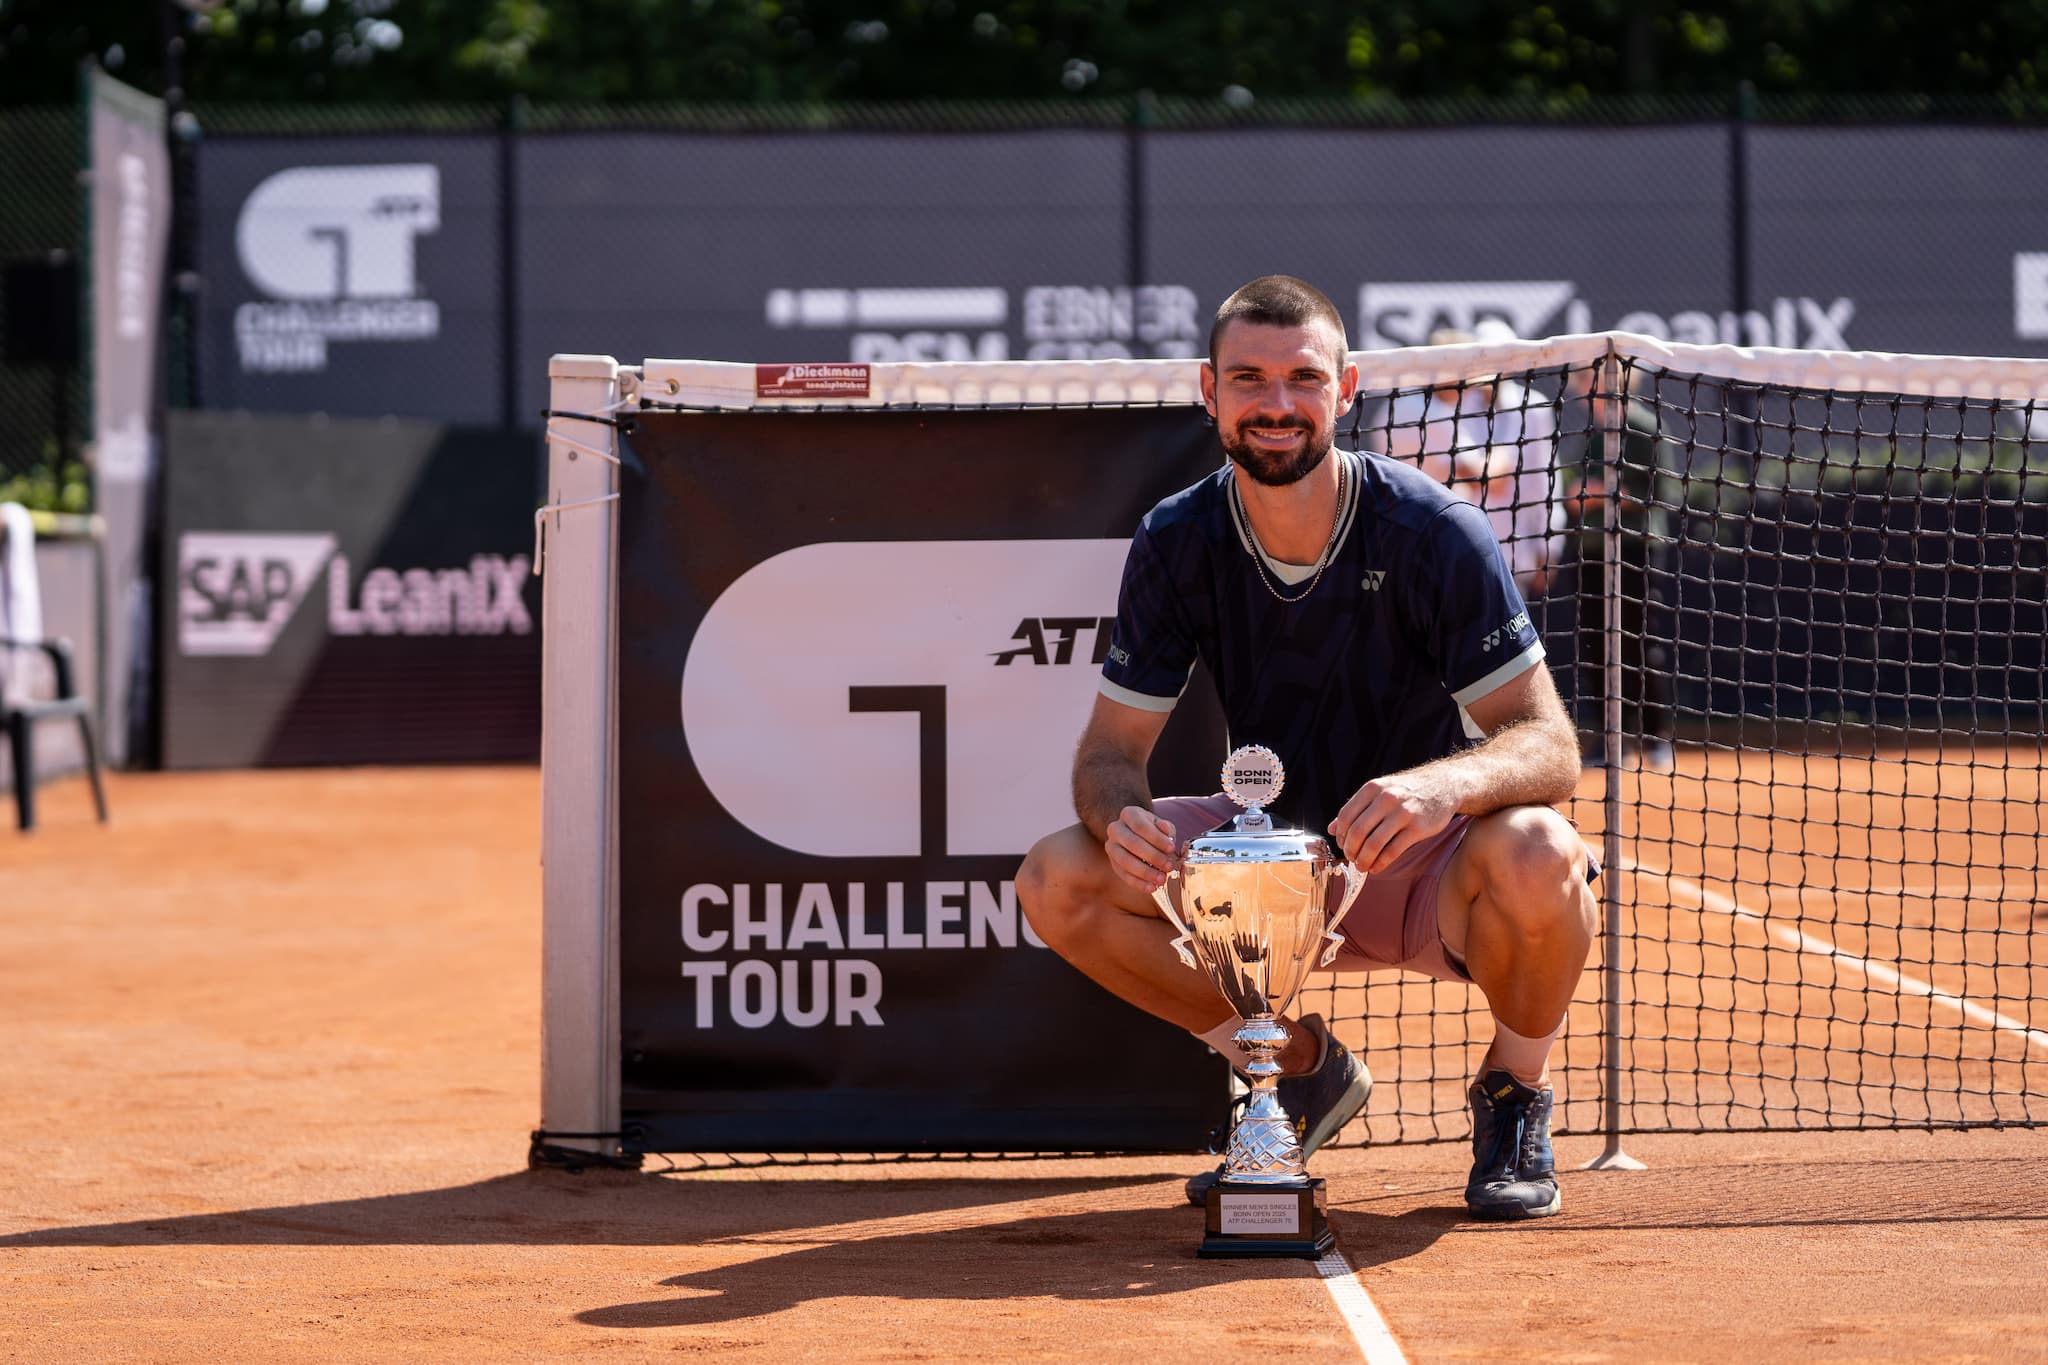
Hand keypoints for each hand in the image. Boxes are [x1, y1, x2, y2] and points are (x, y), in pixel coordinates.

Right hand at [1104, 804, 1176, 893]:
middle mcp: (1115, 829)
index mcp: (1129, 814)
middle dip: (1153, 857)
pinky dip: (1138, 883)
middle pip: (1132, 843)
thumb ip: (1166, 828)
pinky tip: (1151, 887)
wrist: (1137, 835)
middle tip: (1169, 866)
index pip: (1141, 825)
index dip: (1157, 838)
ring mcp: (1111, 847)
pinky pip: (1123, 875)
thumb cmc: (1152, 830)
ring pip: (1125, 861)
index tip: (1172, 848)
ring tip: (1162, 879)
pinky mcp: (1112, 863)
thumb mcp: (1161, 825)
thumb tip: (1167, 832)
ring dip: (1145, 872)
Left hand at [1328, 774, 1457, 873]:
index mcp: (1372, 789)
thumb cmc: (1407, 791)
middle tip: (1351, 858)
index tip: (1342, 845)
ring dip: (1364, 860)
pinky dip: (1380, 863)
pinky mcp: (1417, 828)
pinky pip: (1392, 851)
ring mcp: (1403, 813)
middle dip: (1350, 850)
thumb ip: (1356, 809)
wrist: (1444, 786)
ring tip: (1362, 866)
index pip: (1346, 816)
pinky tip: (1376, 868)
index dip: (1340, 835)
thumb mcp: (1380, 791)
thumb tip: (1331, 829)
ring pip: (1373, 844)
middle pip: (1357, 832)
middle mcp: (1386, 799)